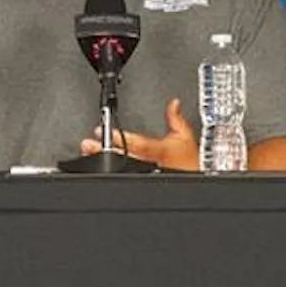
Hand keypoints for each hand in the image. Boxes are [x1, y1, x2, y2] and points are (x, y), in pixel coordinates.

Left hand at [80, 97, 199, 171]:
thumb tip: (174, 103)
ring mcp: (144, 176)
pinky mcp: (142, 183)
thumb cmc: (190, 163)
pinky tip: (99, 169)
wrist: (196, 180)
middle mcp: (149, 164)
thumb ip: (176, 119)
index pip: (137, 142)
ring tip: (89, 155)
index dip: (119, 137)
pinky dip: (111, 175)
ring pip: (120, 170)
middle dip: (104, 151)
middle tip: (89, 145)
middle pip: (124, 157)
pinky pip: (125, 179)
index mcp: (160, 150)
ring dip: (103, 162)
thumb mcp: (187, 137)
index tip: (100, 131)